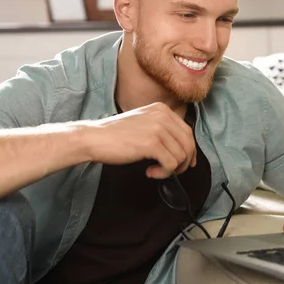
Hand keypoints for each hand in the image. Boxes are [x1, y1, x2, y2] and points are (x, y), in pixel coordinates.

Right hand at [79, 102, 196, 178]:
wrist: (94, 138)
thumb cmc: (115, 135)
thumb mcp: (144, 122)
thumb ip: (162, 129)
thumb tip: (181, 148)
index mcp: (162, 109)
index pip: (187, 131)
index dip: (189, 150)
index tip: (185, 162)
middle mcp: (162, 116)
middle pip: (188, 143)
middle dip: (184, 162)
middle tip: (172, 171)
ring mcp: (158, 129)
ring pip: (181, 155)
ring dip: (171, 169)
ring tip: (155, 171)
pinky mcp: (152, 143)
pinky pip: (171, 164)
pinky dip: (163, 173)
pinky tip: (150, 172)